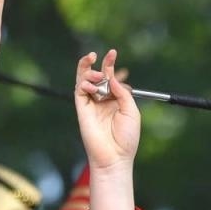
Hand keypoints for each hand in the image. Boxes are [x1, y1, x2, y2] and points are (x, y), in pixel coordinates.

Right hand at [75, 49, 140, 170]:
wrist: (115, 156)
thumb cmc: (126, 138)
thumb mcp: (131, 111)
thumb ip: (123, 93)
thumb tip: (112, 78)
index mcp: (115, 101)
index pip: (110, 78)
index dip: (110, 65)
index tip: (113, 53)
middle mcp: (102, 101)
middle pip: (96, 76)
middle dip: (97, 64)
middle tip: (101, 57)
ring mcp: (91, 105)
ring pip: (84, 80)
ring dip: (89, 71)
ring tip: (98, 74)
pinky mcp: (82, 109)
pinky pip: (79, 90)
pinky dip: (83, 82)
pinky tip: (92, 85)